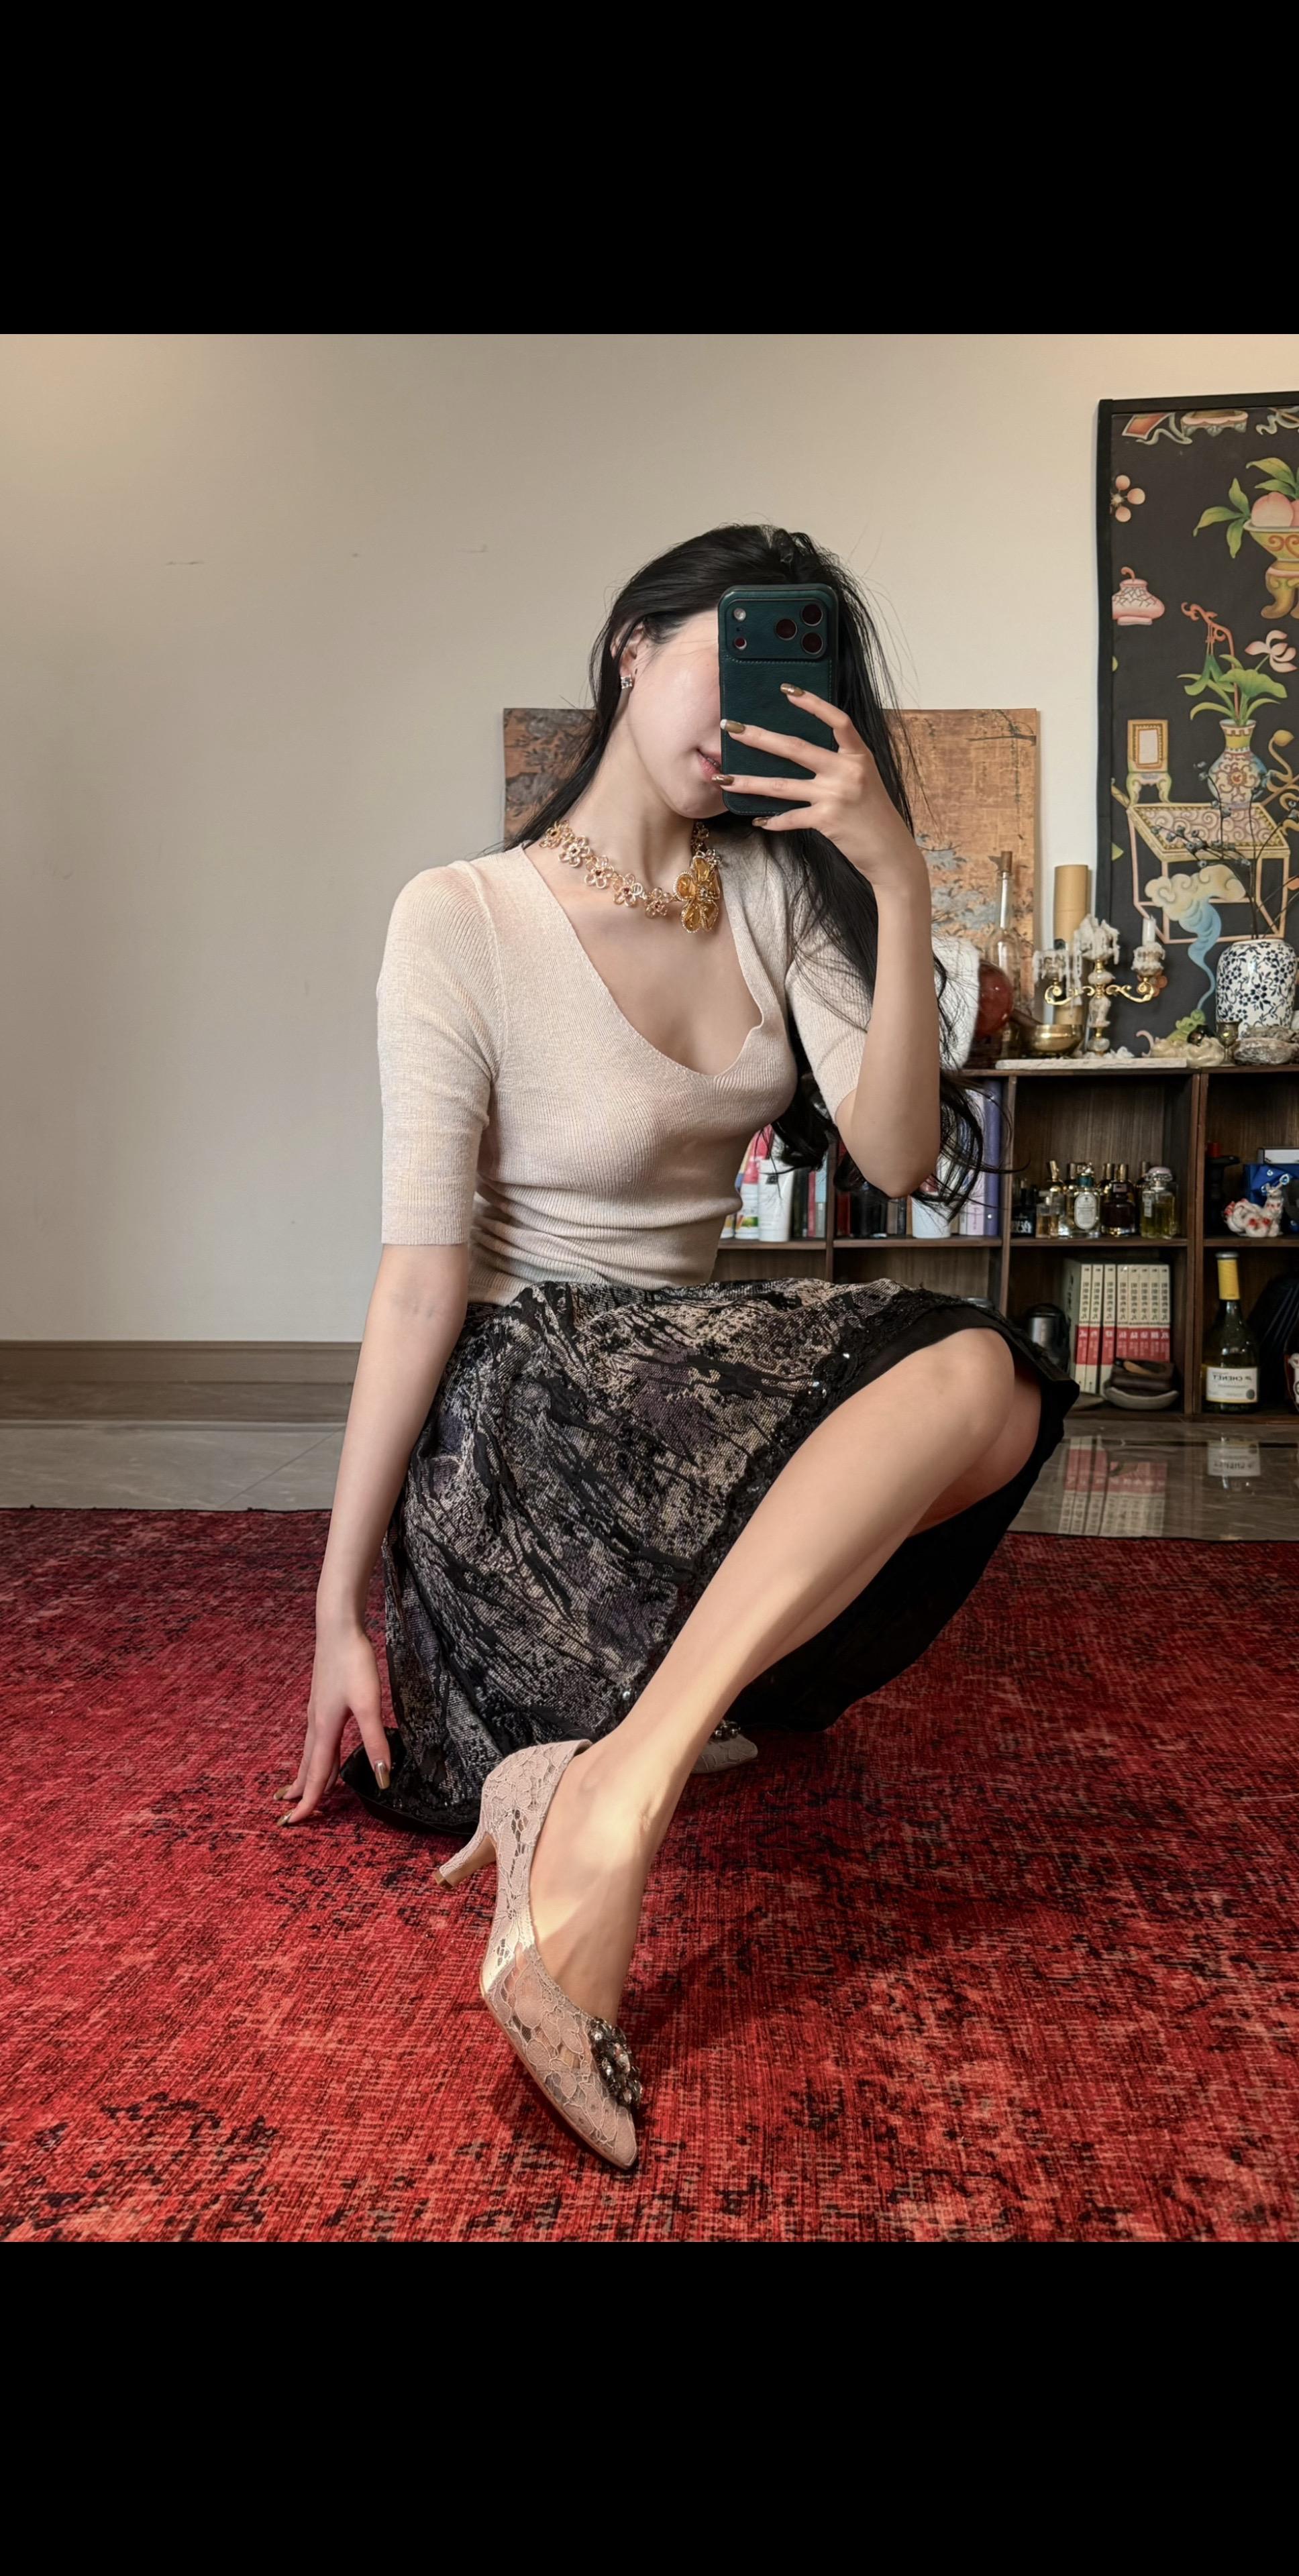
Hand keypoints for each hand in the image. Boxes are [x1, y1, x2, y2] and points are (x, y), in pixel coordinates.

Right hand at [277, 1617, 387, 1824]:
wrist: (338, 1628)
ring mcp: (316, 1711)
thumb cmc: (353, 1664)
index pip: (316, 1776)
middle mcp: (315, 1724)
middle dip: (300, 1793)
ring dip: (306, 1775)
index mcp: (325, 1730)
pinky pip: (315, 1738)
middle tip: (289, 1816)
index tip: (294, 1824)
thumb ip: (376, 1741)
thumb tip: (382, 1778)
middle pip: (308, 1767)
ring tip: (297, 1791)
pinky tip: (320, 1750)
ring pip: (310, 1752)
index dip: (307, 1802)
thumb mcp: (369, 1704)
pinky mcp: (322, 1701)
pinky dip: (314, 1755)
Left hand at [718, 684, 924, 889]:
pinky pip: (791, 817)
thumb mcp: (865, 778)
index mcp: (858, 756)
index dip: (813, 703)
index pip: (837, 720)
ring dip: (749, 783)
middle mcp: (847, 772)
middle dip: (759, 737)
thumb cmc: (874, 814)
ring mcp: (835, 796)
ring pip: (782, 786)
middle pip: (796, 748)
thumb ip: (841, 762)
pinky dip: (773, 820)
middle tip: (732, 728)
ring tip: (724, 779)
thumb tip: (803, 751)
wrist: (890, 851)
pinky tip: (758, 820)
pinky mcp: (826, 821)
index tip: (787, 689)